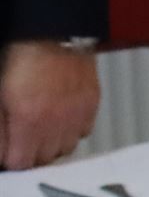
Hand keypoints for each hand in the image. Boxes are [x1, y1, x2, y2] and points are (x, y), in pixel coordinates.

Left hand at [0, 41, 101, 170]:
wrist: (54, 33)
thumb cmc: (21, 59)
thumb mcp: (1, 95)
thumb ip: (0, 126)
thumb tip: (2, 151)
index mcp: (28, 120)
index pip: (19, 163)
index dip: (9, 159)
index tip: (6, 152)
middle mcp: (56, 122)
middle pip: (43, 160)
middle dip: (29, 154)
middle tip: (20, 141)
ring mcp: (76, 115)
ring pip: (64, 150)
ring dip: (51, 146)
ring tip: (40, 132)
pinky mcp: (91, 105)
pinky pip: (82, 133)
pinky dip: (70, 132)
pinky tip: (60, 120)